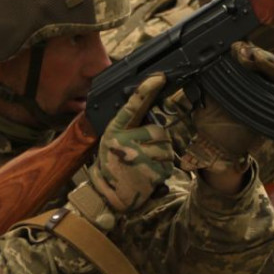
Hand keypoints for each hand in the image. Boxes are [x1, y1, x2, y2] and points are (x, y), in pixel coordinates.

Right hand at [86, 74, 172, 213]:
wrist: (106, 197)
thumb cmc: (112, 167)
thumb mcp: (113, 143)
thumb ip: (129, 129)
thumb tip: (151, 118)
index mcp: (115, 130)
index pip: (133, 105)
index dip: (146, 90)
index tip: (159, 77)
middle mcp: (125, 140)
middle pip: (159, 131)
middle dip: (159, 142)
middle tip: (144, 154)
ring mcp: (138, 156)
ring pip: (166, 148)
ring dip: (162, 158)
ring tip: (144, 167)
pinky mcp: (149, 171)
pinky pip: (168, 165)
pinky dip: (162, 172)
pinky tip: (148, 177)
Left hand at [180, 42, 273, 174]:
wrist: (217, 144)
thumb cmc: (207, 117)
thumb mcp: (199, 91)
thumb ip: (200, 74)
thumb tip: (192, 59)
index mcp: (236, 71)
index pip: (245, 51)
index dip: (242, 48)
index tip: (234, 49)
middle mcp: (254, 78)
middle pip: (262, 57)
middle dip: (255, 53)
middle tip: (244, 56)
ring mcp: (267, 88)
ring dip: (268, 61)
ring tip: (257, 61)